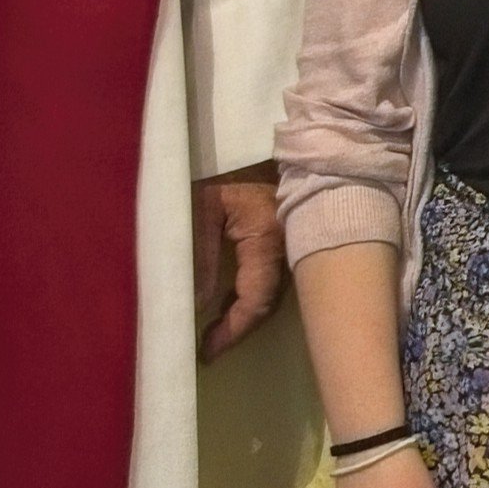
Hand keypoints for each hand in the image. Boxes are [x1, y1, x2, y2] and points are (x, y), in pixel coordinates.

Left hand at [193, 166, 284, 359]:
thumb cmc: (219, 168)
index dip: (233, 331)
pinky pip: (269, 274)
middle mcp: (287, 244)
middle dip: (240, 328)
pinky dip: (249, 294)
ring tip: (214, 331)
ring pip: (272, 290)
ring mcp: (289, 239)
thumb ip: (201, 256)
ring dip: (245, 312)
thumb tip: (199, 305)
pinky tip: (226, 302)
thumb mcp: (200, 207)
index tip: (207, 352)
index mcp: (268, 237)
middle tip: (208, 348)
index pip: (256, 300)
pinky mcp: (281, 234)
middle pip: (269, 302)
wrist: (242, 135)